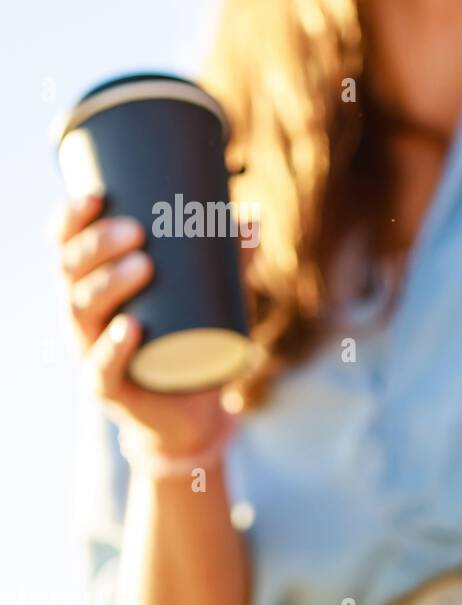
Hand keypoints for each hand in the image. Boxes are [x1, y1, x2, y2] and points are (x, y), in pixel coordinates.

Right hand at [54, 194, 231, 456]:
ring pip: (81, 312)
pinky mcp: (109, 389)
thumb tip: (252, 217)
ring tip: (142, 266)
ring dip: (107, 285)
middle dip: (98, 246)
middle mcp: (82, 316)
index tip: (95, 196)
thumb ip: (227, 260)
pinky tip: (128, 327)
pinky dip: (113, 348)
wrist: (190, 408)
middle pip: (71, 273)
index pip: (67, 246)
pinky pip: (102, 369)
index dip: (70, 220)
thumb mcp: (208, 297)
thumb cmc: (190, 341)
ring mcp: (90, 352)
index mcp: (92, 285)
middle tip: (137, 231)